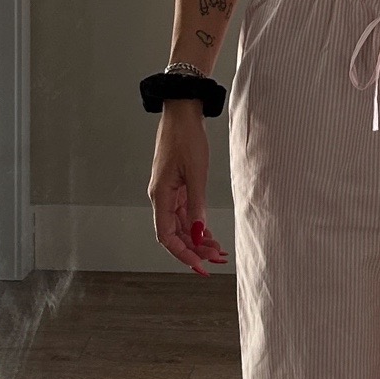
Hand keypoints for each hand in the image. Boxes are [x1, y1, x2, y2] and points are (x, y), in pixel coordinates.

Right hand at [148, 106, 229, 274]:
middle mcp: (161, 197)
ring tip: (219, 251)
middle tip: (217, 259)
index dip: (183, 254)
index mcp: (160, 196)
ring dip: (198, 239)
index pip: (167, 236)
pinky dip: (197, 224)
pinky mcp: (177, 185)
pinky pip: (185, 212)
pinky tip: (210, 233)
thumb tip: (199, 234)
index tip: (201, 267)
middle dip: (195, 249)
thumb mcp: (196, 173)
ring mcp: (169, 192)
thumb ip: (197, 205)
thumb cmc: (187, 137)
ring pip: (182, 225)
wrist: (182, 111)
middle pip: (175, 234)